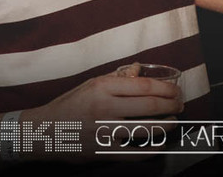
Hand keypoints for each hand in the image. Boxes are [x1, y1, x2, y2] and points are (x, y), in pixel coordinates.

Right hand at [25, 73, 183, 158]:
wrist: (41, 132)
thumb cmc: (68, 105)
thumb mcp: (90, 84)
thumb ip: (117, 77)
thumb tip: (140, 69)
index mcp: (103, 88)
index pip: (144, 86)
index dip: (166, 88)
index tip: (176, 90)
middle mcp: (105, 108)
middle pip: (149, 106)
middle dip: (171, 105)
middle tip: (180, 105)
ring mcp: (103, 132)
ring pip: (145, 130)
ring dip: (165, 126)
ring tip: (173, 123)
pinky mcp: (101, 152)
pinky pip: (133, 153)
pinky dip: (150, 150)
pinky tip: (159, 146)